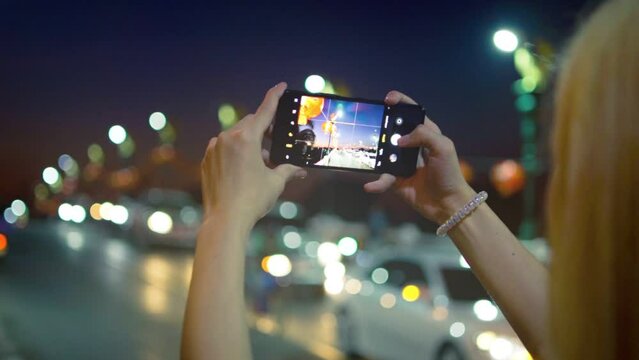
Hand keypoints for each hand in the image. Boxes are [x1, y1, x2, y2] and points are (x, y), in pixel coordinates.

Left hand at [201, 82, 306, 225]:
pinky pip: (223, 149)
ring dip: (250, 143)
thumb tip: (300, 170)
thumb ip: (288, 170)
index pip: (264, 111)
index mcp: (246, 139)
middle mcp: (227, 139)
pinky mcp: (206, 161)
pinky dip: (236, 153)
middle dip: (265, 129)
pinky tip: (244, 169)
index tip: (281, 85)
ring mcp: (214, 149)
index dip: (275, 96)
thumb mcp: (275, 182)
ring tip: (262, 163)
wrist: (225, 220)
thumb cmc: (252, 200)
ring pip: (236, 136)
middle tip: (277, 141)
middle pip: (250, 124)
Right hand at [364, 90, 474, 223]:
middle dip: (381, 126)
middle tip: (372, 125)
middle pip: (392, 130)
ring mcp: (401, 162)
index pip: (410, 113)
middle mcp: (411, 146)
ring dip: (374, 154)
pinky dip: (376, 182)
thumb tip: (400, 139)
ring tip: (369, 155)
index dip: (400, 102)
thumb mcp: (443, 147)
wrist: (447, 204)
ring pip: (382, 153)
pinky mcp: (395, 180)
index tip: (387, 99)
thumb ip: (423, 135)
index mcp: (425, 133)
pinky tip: (370, 186)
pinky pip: (382, 178)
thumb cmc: (449, 173)